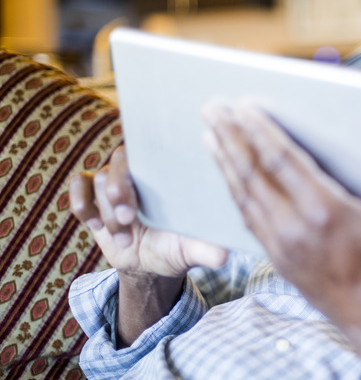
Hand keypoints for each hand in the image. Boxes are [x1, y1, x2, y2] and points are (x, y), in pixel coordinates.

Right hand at [69, 145, 229, 346]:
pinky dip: (81, 204)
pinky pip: (78, 185)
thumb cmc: (175, 248)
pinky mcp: (92, 194)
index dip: (148, 171)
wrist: (149, 265)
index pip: (154, 153)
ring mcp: (114, 180)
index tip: (148, 199)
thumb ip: (205, 249)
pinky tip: (94, 225)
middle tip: (127, 219)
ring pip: (99, 179)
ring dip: (106, 211)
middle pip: (120, 160)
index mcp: (167, 174)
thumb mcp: (191, 251)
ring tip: (123, 237)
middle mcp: (140, 171)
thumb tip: (224, 255)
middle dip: (119, 190)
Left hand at [204, 104, 360, 377]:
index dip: (258, 129)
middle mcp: (297, 229)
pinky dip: (235, 192)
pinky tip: (229, 178)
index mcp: (328, 212)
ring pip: (244, 196)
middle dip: (229, 137)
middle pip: (252, 174)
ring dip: (225, 162)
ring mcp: (283, 248)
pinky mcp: (279, 261)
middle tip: (210, 109)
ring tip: (210, 135)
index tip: (240, 105)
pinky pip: (248, 219)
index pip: (282, 160)